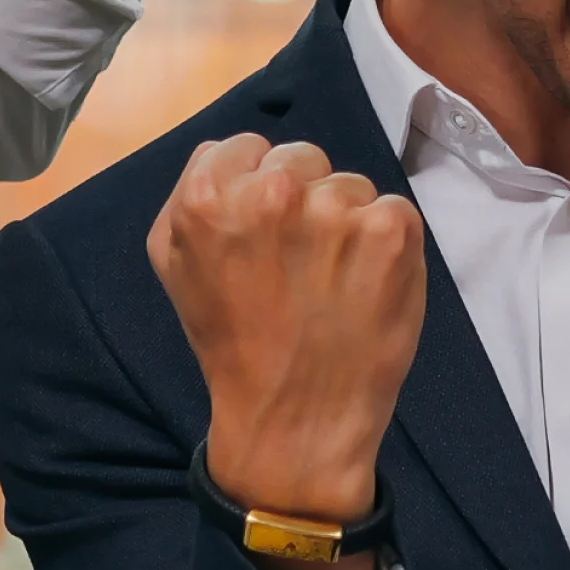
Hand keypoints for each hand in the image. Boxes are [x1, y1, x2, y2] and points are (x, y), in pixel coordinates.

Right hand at [148, 136, 423, 569]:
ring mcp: (334, 209)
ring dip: (347, 224)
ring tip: (332, 284)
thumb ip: (193, 197)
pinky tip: (366, 288)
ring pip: (349, 184)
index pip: (245, 147)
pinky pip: (393, 209)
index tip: (265, 236)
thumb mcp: (176, 266)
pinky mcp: (389, 230)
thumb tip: (230, 155)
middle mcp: (269, 193)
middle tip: (300, 265)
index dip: (257, 189)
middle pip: (301, 157)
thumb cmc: (234, 345)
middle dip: (304, 199)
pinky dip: (387, 246)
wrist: (294, 422)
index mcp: (204, 197)